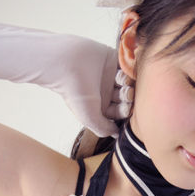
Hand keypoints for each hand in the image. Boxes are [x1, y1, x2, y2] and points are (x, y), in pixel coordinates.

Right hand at [0, 21, 130, 137]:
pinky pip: (126, 67)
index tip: (126, 109)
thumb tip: (116, 134)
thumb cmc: (75, 93)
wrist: (66, 64)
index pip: (121, 111)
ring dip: (129, 84)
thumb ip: (104, 129)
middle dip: (128, 97)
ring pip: (127, 83)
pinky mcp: (112, 60)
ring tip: (123, 83)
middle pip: (125, 97)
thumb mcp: (90, 118)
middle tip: (127, 94)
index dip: (126, 111)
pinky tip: (123, 74)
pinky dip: (128, 71)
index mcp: (101, 105)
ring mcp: (109, 75)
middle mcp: (106, 91)